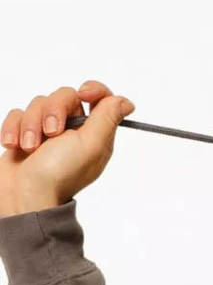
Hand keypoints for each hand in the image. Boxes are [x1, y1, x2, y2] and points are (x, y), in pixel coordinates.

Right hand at [0, 80, 134, 215]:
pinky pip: (18, 114)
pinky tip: (15, 146)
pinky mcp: (26, 133)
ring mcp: (49, 133)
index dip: (94, 90)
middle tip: (51, 134)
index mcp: (95, 135)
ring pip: (39, 103)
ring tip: (30, 147)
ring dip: (31, 124)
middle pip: (65, 96)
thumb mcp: (90, 145)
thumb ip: (107, 119)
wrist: (24, 194)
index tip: (83, 93)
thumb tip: (126, 102)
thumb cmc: (59, 174)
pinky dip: (15, 128)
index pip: (100, 99)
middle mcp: (74, 132)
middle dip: (53, 111)